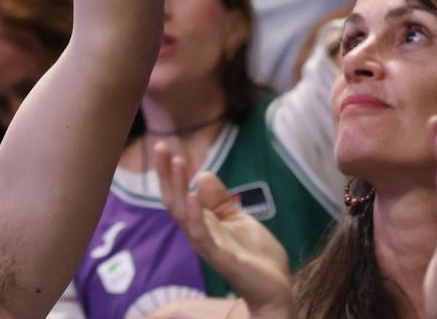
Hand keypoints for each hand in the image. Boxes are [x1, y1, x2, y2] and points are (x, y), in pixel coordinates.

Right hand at [155, 142, 293, 315]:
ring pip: (183, 214)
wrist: (275, 289)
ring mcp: (207, 245)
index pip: (179, 194)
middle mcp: (199, 233)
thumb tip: (202, 174)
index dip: (170, 172)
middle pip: (174, 200)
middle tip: (161, 147)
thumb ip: (219, 200)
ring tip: (177, 163)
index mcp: (202, 223)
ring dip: (178, 187)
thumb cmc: (256, 257)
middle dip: (166, 174)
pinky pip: (202, 235)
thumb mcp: (238, 219)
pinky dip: (194, 215)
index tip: (164, 147)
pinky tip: (193, 195)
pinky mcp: (220, 257)